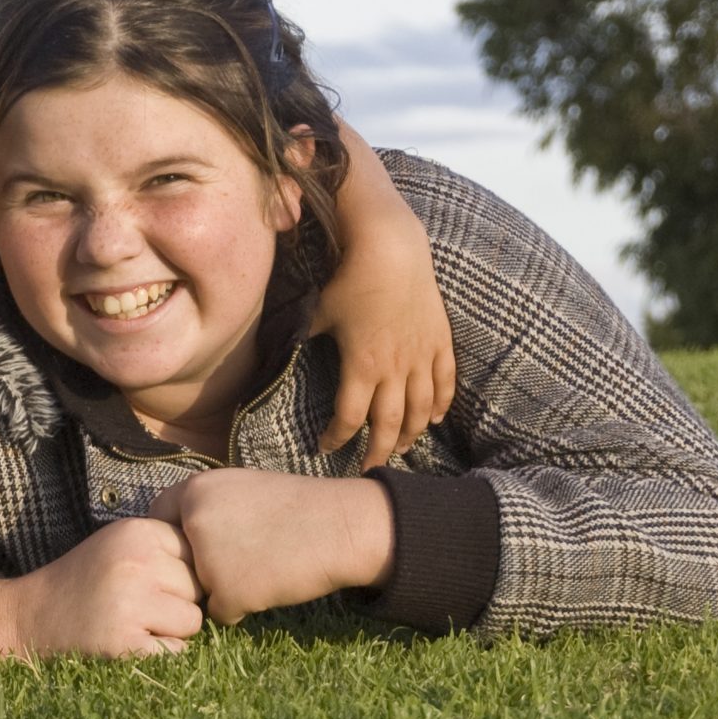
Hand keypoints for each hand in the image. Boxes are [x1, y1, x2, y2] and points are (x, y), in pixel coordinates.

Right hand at [0, 517, 203, 658]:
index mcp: (136, 531)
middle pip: (199, 589)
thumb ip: (166, 545)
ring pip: (193, 622)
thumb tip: (232, 566)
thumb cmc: (86, 581)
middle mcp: (135, 562)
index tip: (152, 580)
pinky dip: (159, 654)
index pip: (197, 554)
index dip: (180, 573)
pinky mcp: (125, 643)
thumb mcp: (119, 543)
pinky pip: (176, 652)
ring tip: (132, 622)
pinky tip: (128, 642)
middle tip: (137, 604)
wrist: (30, 617)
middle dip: (179, 601)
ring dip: (171, 629)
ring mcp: (130, 603)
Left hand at [149, 469, 393, 622]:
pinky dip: (245, 606)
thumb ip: (204, 508)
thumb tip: (172, 536)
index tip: (190, 546)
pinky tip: (272, 583)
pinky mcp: (229, 591)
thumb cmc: (298, 509)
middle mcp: (193, 522)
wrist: (342, 526)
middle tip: (242, 556)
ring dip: (226, 586)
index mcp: (195, 490)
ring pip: (200, 589)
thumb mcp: (241, 489)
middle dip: (199, 567)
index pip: (157, 519)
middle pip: (177, 561)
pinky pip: (223, 612)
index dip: (173, 536)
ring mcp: (208, 558)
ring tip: (264, 564)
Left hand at [314, 126, 453, 465]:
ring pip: (421, 409)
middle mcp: (394, 368)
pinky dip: (440, 404)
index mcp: (361, 366)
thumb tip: (273, 351)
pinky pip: (444, 382)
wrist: (391, 249)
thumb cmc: (348, 280)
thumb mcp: (317, 312)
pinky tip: (435, 418)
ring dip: (411, 433)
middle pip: (389, 424)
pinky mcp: (439, 342)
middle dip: (378, 451)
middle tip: (369, 469)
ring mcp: (421, 356)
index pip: (349, 418)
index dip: (336, 438)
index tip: (325, 447)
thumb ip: (299, 337)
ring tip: (402, 448)